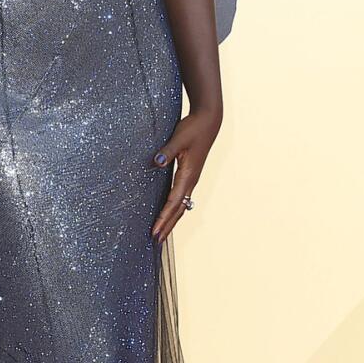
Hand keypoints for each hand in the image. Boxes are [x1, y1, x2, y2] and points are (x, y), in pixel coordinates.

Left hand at [149, 107, 220, 243]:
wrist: (208, 121)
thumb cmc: (193, 129)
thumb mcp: (179, 139)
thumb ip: (168, 150)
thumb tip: (157, 162)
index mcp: (188, 176)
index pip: (173, 202)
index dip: (163, 218)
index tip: (155, 231)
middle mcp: (191, 181)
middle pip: (178, 210)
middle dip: (167, 225)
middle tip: (155, 240)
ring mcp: (191, 179)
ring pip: (181, 205)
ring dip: (171, 220)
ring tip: (161, 232)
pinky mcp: (189, 175)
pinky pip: (181, 197)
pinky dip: (174, 208)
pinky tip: (168, 212)